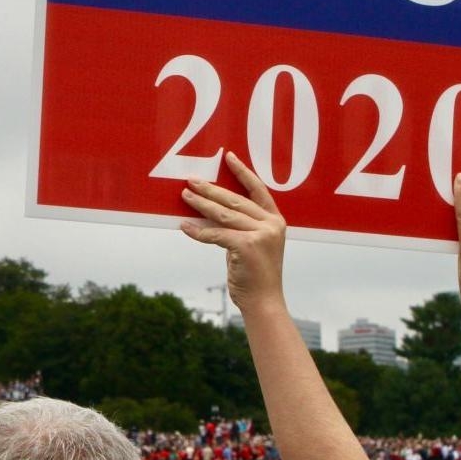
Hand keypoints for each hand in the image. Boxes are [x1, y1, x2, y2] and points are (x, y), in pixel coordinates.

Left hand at [180, 151, 287, 315]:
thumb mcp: (252, 245)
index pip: (258, 190)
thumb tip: (211, 210)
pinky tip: (184, 226)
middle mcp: (271, 225)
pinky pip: (216, 234)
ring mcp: (261, 235)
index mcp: (276, 221)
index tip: (228, 157)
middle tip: (191, 180)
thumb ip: (239, 226)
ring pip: (223, 214)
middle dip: (211, 189)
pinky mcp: (247, 247)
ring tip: (184, 195)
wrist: (263, 302)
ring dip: (201, 204)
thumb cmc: (255, 275)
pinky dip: (198, 231)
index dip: (242, 172)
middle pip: (235, 200)